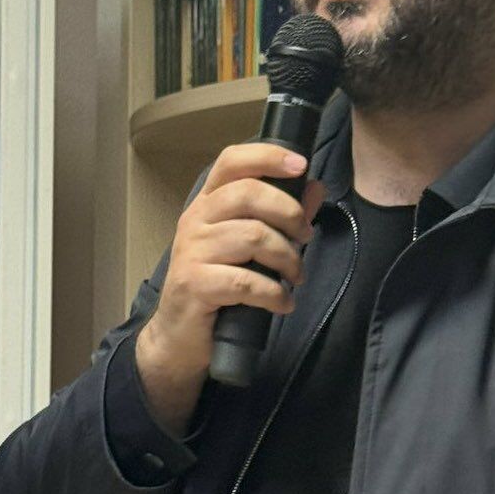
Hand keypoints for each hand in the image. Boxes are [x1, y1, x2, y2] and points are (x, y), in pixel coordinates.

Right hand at [136, 144, 325, 434]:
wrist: (179, 336)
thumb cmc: (219, 286)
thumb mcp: (251, 247)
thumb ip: (282, 216)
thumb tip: (315, 187)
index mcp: (208, 204)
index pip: (232, 161)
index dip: (267, 157)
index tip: (300, 165)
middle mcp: (196, 220)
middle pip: (247, 194)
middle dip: (288, 213)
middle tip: (304, 238)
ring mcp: (191, 252)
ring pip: (252, 236)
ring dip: (287, 258)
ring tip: (294, 277)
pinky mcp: (193, 285)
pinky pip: (244, 281)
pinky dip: (273, 293)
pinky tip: (282, 303)